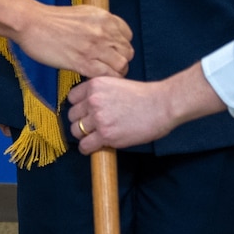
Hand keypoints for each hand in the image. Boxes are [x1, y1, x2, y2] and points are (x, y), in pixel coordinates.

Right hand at [0, 0, 131, 77]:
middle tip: (109, 66)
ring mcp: (94, 47)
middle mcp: (103, 31)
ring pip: (121, 65)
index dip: (121, 46)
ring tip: (103, 74)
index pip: (128, 36)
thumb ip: (99, 24)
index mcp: (104, 17)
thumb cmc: (52, 20)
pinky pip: (105, 75)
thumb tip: (108, 36)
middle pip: (127, 52)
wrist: (32, 24)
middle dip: (121, 61)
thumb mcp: (83, 13)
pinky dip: (103, 80)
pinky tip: (93, 78)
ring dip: (115, 73)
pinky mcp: (83, 62)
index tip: (112, 52)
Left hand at [66, 67, 222, 153]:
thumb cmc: (145, 96)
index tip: (84, 112)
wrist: (161, 105)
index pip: (72, 97)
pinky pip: (85, 145)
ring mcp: (98, 118)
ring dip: (83, 135)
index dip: (78, 106)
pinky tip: (94, 147)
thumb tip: (90, 105)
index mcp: (96, 85)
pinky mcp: (106, 135)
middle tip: (90, 126)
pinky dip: (87, 148)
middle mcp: (93, 100)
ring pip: (76, 131)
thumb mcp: (118, 84)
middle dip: (80, 121)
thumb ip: (102, 92)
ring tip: (93, 137)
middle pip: (72, 115)